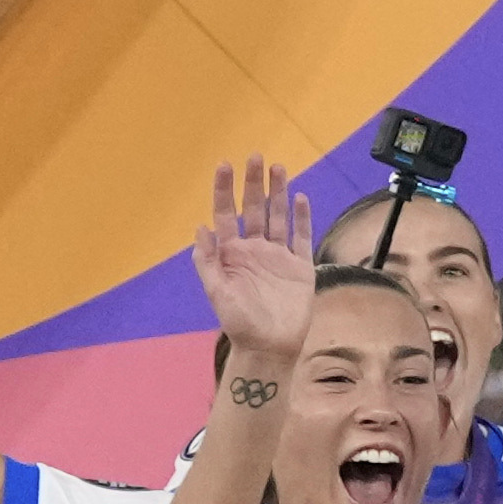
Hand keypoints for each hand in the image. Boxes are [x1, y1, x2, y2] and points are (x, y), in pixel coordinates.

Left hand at [193, 159, 316, 361]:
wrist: (269, 347)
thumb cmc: (239, 322)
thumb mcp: (216, 292)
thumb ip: (208, 261)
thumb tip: (200, 226)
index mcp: (231, 253)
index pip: (227, 214)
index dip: (225, 190)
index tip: (226, 165)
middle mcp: (254, 249)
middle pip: (256, 209)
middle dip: (254, 183)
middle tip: (256, 156)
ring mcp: (278, 257)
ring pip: (279, 217)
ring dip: (278, 193)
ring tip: (278, 168)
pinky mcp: (300, 267)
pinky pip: (301, 237)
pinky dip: (302, 218)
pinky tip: (300, 199)